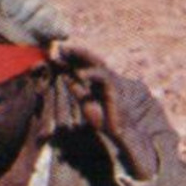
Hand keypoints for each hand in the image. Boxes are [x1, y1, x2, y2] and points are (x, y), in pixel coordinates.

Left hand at [57, 44, 155, 179]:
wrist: (127, 138)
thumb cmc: (109, 124)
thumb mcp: (88, 105)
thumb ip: (80, 91)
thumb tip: (67, 77)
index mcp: (101, 84)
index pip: (86, 67)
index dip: (73, 59)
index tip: (57, 53)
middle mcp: (108, 81)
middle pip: (93, 61)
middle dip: (77, 53)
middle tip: (60, 47)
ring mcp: (115, 84)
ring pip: (98, 65)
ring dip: (82, 58)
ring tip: (66, 53)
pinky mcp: (118, 93)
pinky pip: (105, 79)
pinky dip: (92, 75)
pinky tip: (79, 74)